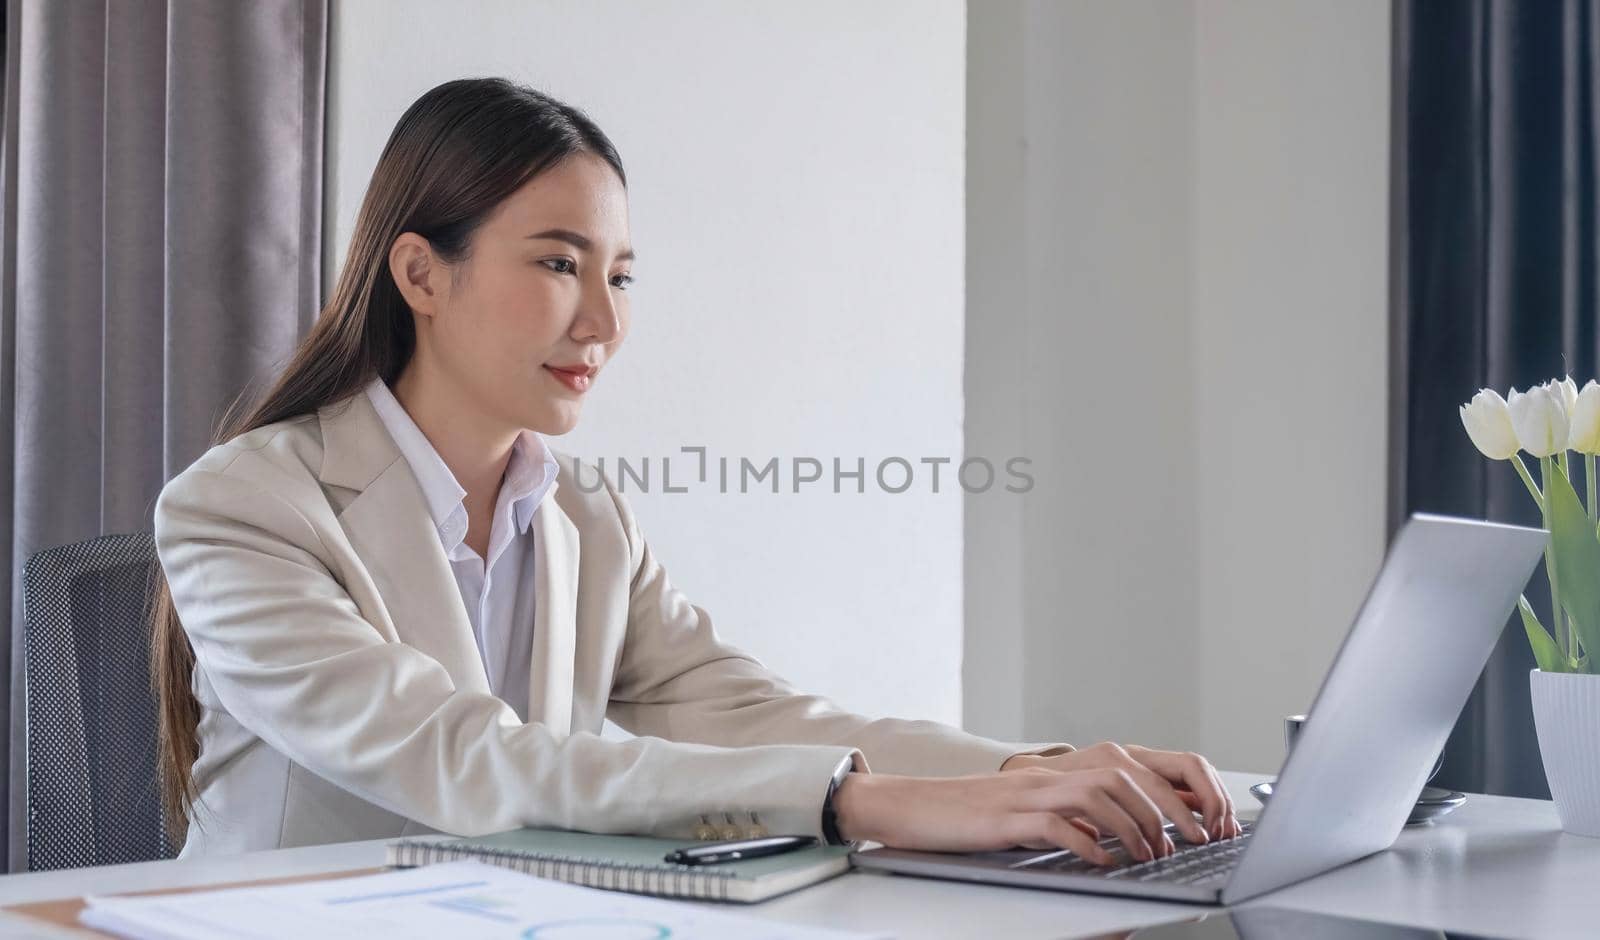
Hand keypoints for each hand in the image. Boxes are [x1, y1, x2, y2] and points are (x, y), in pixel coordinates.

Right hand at [832, 766, 1187, 864]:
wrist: (909, 807)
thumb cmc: (967, 817)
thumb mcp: (1026, 813)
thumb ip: (1066, 818)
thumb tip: (1109, 837)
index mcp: (1054, 772)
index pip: (1126, 768)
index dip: (1165, 792)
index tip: (1190, 821)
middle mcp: (1045, 775)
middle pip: (1121, 775)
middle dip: (1163, 808)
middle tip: (1184, 841)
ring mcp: (1024, 793)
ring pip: (1096, 792)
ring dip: (1132, 825)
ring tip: (1148, 854)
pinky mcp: (1003, 819)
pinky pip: (1054, 823)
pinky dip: (1086, 843)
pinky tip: (1102, 861)